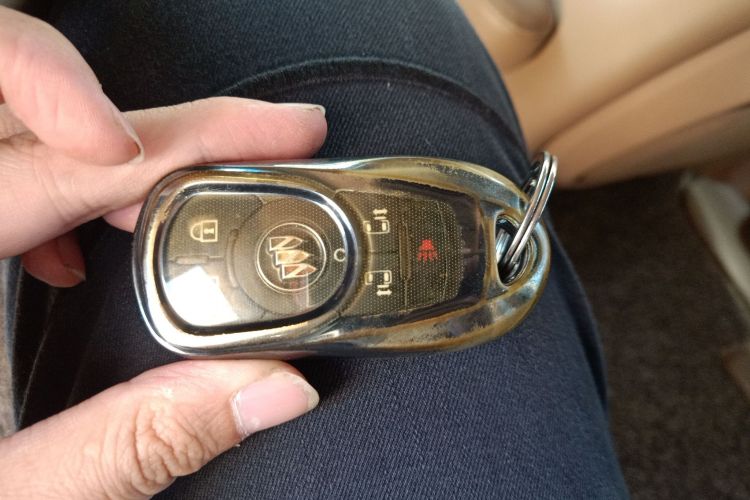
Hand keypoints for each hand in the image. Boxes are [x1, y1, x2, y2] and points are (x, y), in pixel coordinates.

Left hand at [0, 7, 325, 497]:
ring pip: (11, 126)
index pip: (69, 161)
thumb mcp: (12, 493)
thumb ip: (136, 441)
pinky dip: (56, 181)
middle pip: (31, 111)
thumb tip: (267, 390)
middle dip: (161, 125)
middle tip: (257, 142)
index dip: (180, 135)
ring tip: (188, 192)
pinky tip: (78, 249)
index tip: (268, 133)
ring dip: (111, 147)